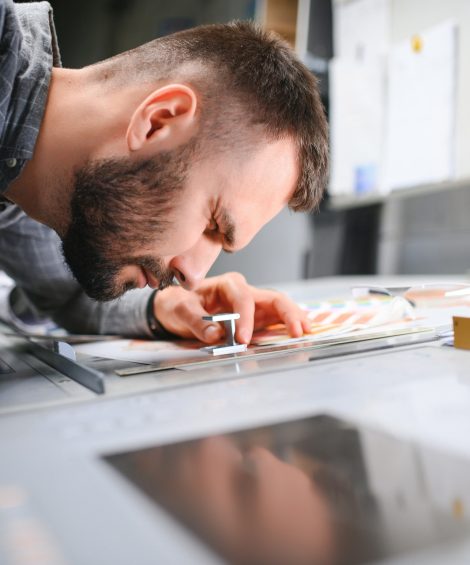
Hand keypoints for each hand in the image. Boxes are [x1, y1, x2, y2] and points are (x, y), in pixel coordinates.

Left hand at [153, 272, 310, 343]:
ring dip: (294, 318)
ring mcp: (252, 304)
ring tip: (306, 331)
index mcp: (226, 284)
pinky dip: (289, 324)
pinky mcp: (255, 317)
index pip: (243, 298)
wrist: (176, 307)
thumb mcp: (179, 310)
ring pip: (280, 306)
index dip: (245, 318)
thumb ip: (196, 322)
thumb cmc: (178, 304)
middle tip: (297, 332)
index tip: (242, 339)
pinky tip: (301, 331)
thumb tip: (216, 334)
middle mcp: (244, 291)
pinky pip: (276, 318)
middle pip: (272, 297)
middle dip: (287, 313)